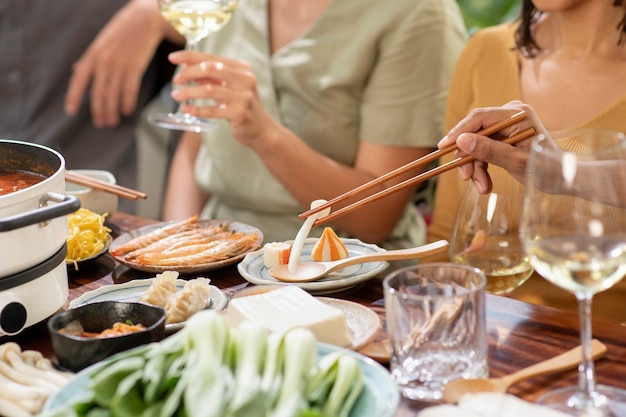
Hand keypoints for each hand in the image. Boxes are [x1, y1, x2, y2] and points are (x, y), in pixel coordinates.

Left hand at [64, 0, 171, 126]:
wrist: (144, 19)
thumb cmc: (123, 31)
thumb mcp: (101, 43)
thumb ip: (89, 58)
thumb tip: (77, 70)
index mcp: (93, 54)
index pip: (79, 79)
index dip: (74, 96)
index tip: (71, 110)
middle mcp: (104, 61)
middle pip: (98, 91)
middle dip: (99, 110)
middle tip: (101, 123)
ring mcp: (120, 64)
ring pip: (113, 93)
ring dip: (113, 110)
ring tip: (113, 121)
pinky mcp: (135, 66)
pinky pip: (130, 89)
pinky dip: (128, 102)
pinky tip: (127, 111)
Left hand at [168, 51, 279, 148]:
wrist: (260, 128)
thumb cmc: (241, 105)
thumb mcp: (228, 87)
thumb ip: (210, 77)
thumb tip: (186, 68)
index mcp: (242, 68)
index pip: (212, 58)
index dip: (190, 56)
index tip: (173, 58)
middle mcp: (245, 79)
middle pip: (210, 69)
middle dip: (189, 73)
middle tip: (176, 80)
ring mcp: (244, 97)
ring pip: (209, 90)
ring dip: (189, 92)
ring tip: (176, 95)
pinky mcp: (239, 113)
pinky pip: (213, 110)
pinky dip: (197, 109)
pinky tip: (186, 109)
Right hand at [437, 101, 547, 192]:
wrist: (563, 179)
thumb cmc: (547, 170)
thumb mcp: (516, 162)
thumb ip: (489, 150)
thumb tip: (462, 141)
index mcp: (517, 114)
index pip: (479, 117)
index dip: (459, 132)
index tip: (443, 146)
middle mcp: (510, 116)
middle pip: (475, 132)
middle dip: (469, 157)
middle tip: (466, 178)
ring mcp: (506, 126)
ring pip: (476, 144)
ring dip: (475, 167)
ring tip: (483, 187)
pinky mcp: (504, 137)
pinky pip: (483, 150)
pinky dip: (481, 167)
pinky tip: (485, 184)